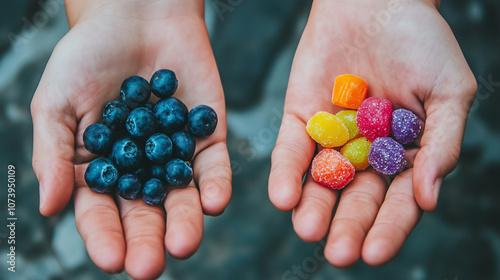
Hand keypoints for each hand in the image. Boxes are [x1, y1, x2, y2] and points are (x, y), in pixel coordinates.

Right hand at [31, 1, 230, 277]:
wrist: (134, 15)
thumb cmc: (87, 57)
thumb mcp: (57, 103)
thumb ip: (53, 154)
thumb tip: (48, 207)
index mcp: (100, 171)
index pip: (101, 212)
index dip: (104, 236)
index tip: (111, 259)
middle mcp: (140, 170)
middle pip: (145, 213)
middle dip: (147, 239)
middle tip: (150, 266)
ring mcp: (176, 155)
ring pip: (182, 197)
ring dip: (185, 221)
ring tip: (183, 243)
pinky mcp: (206, 135)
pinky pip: (213, 165)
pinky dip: (215, 184)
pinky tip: (213, 202)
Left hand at [269, 0, 475, 266]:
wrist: (377, 0)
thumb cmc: (422, 42)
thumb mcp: (449, 91)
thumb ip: (442, 143)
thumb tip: (428, 197)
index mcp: (404, 154)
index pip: (397, 201)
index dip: (388, 228)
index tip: (373, 252)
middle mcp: (365, 154)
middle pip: (355, 198)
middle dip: (347, 226)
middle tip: (338, 253)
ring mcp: (331, 138)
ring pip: (321, 181)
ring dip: (313, 207)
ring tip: (307, 228)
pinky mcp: (299, 118)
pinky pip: (292, 150)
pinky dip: (287, 172)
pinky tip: (283, 196)